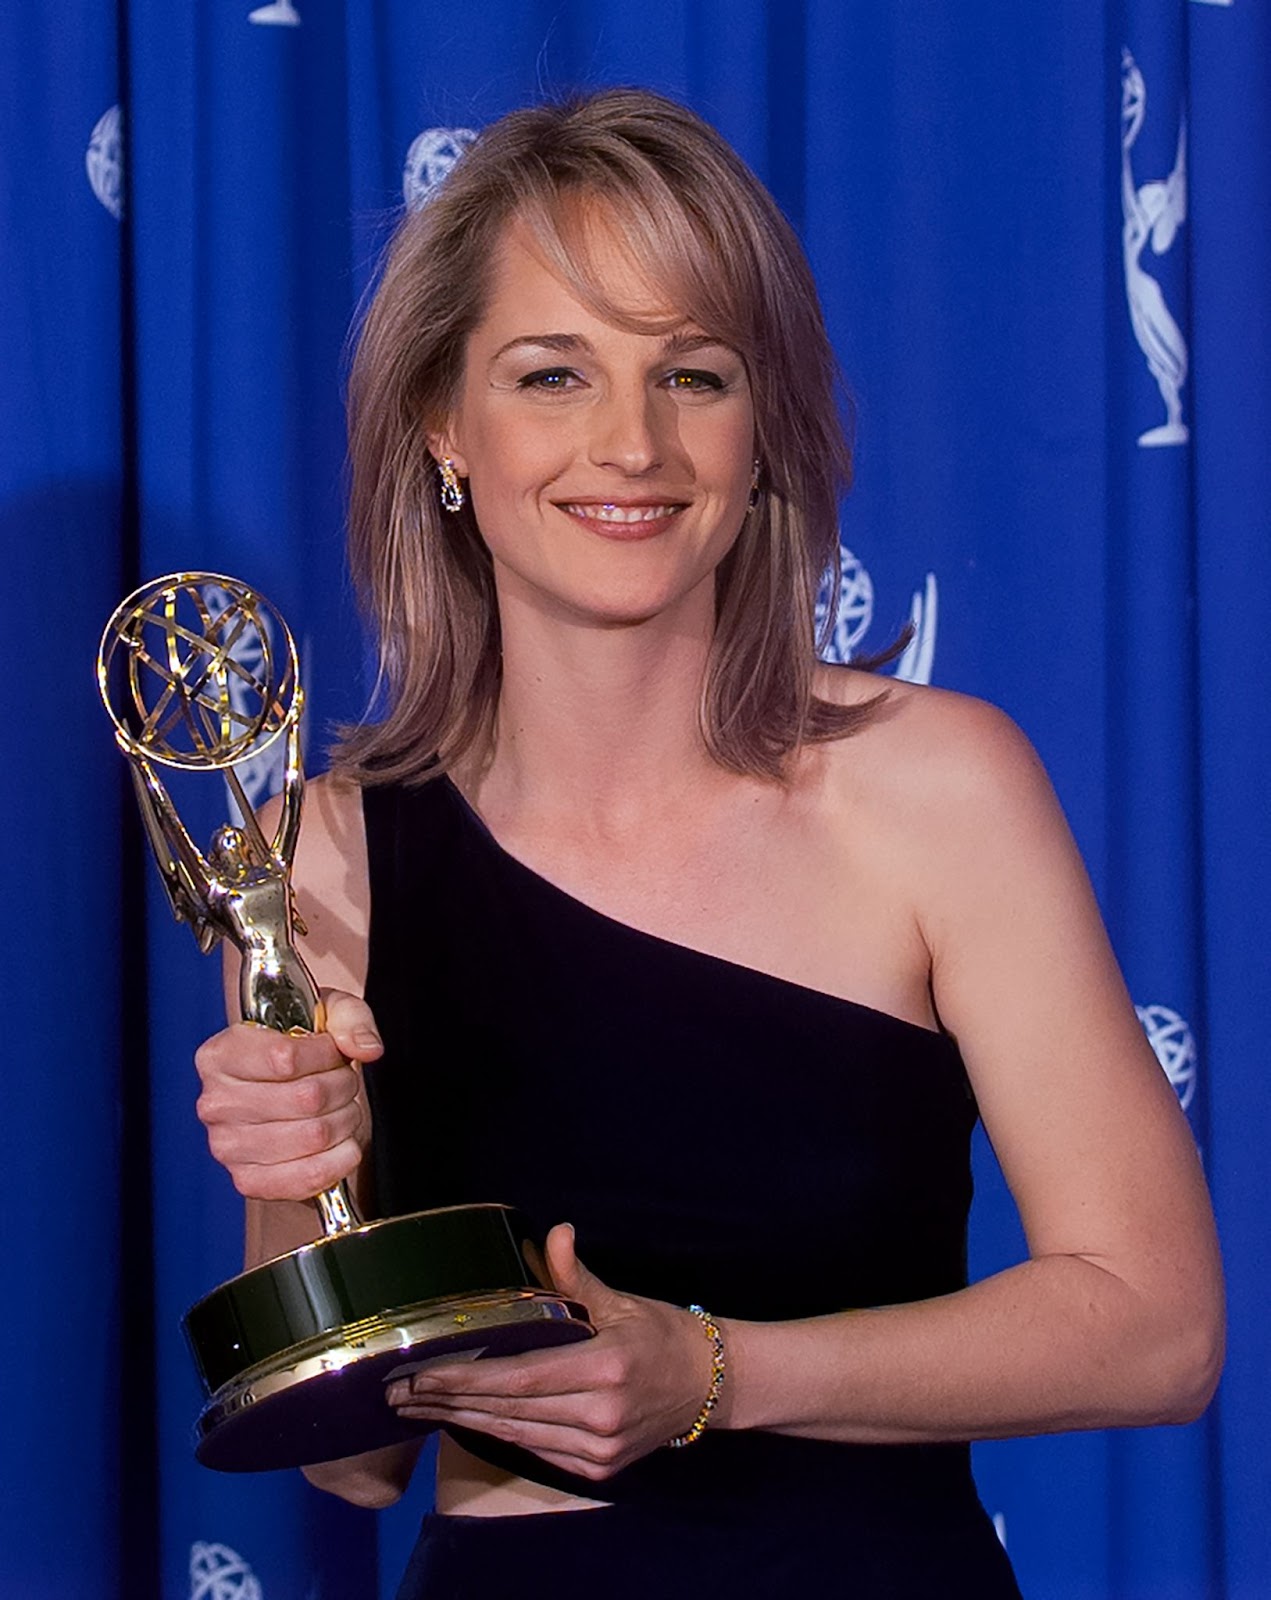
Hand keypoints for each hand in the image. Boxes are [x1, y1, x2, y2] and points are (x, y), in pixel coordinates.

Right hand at [194, 989, 382, 1201]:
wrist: (285, 1097)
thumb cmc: (301, 1052)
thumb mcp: (324, 1013)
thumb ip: (350, 1018)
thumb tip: (367, 1048)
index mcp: (221, 1055)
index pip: (284, 1057)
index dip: (326, 1055)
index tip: (334, 1053)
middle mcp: (215, 1103)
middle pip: (306, 1097)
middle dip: (343, 1087)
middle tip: (343, 1082)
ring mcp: (229, 1147)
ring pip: (316, 1135)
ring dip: (346, 1120)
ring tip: (340, 1108)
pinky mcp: (249, 1181)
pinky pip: (310, 1177)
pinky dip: (341, 1159)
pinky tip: (342, 1142)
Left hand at [386, 1224, 719, 1480]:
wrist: (709, 1386)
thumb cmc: (663, 1335)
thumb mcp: (622, 1301)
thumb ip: (576, 1276)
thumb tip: (554, 1233)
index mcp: (605, 1369)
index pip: (517, 1378)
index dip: (463, 1379)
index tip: (418, 1373)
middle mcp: (600, 1416)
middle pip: (506, 1411)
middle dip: (446, 1402)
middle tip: (396, 1392)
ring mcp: (598, 1450)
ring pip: (514, 1434)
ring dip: (462, 1420)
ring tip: (416, 1407)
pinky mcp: (596, 1469)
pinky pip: (534, 1448)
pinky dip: (497, 1432)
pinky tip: (464, 1418)